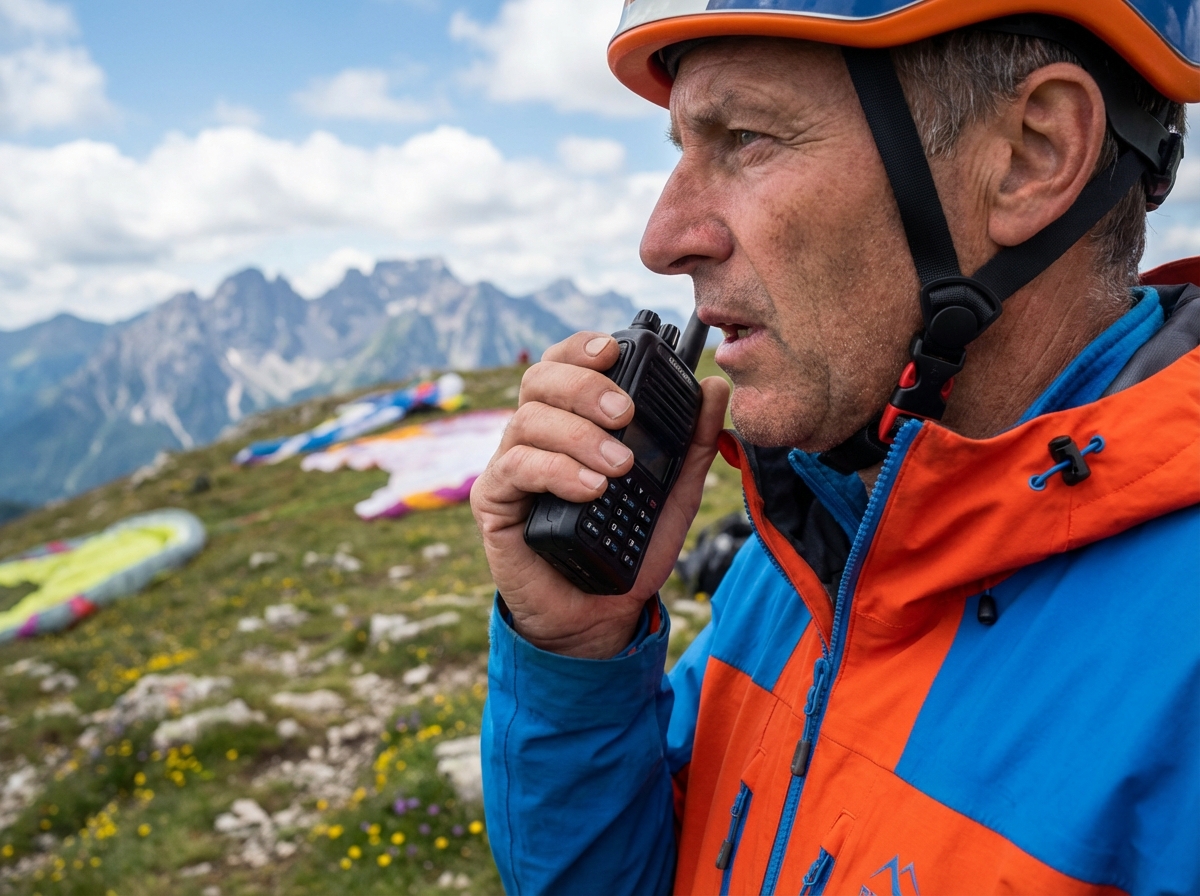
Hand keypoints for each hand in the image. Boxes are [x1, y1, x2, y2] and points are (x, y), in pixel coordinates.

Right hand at [470, 330, 729, 658]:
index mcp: (572, 421)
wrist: (601, 615)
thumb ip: (693, 443)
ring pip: (527, 420)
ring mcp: (511, 465)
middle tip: (624, 413)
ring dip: (578, 435)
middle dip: (584, 386)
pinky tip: (591, 489)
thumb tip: (714, 388)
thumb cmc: (629, 548)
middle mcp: (536, 435)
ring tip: (618, 466)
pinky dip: (557, 471)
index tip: (614, 352)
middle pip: (539, 379)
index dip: (582, 348)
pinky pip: (515, 467)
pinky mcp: (494, 501)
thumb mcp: (673, 493)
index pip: (565, 364)